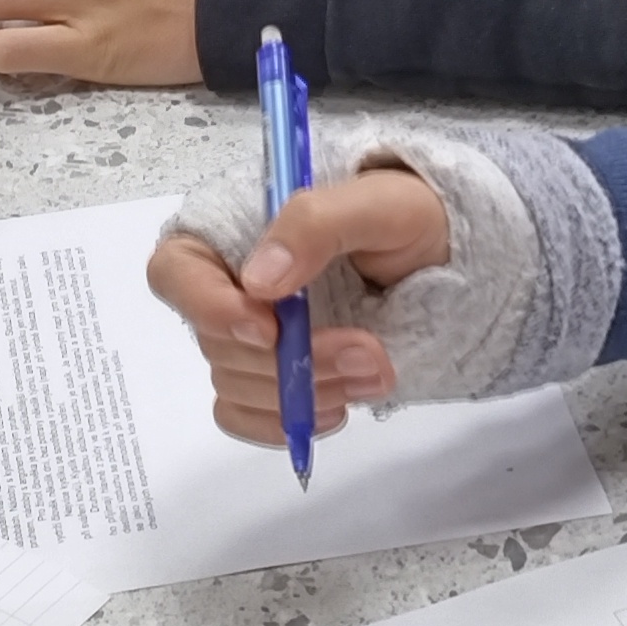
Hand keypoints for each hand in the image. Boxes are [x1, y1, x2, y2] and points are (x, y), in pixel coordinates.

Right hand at [146, 167, 451, 442]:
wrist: (451, 259)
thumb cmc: (411, 216)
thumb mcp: (379, 203)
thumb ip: (316, 225)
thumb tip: (259, 280)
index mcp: (231, 231)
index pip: (176, 272)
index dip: (208, 307)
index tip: (268, 329)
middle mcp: (228, 286)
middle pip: (216, 342)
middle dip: (289, 359)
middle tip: (365, 352)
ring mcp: (250, 338)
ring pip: (237, 385)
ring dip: (304, 391)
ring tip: (374, 371)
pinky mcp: (272, 378)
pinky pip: (246, 416)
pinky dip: (288, 422)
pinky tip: (338, 406)